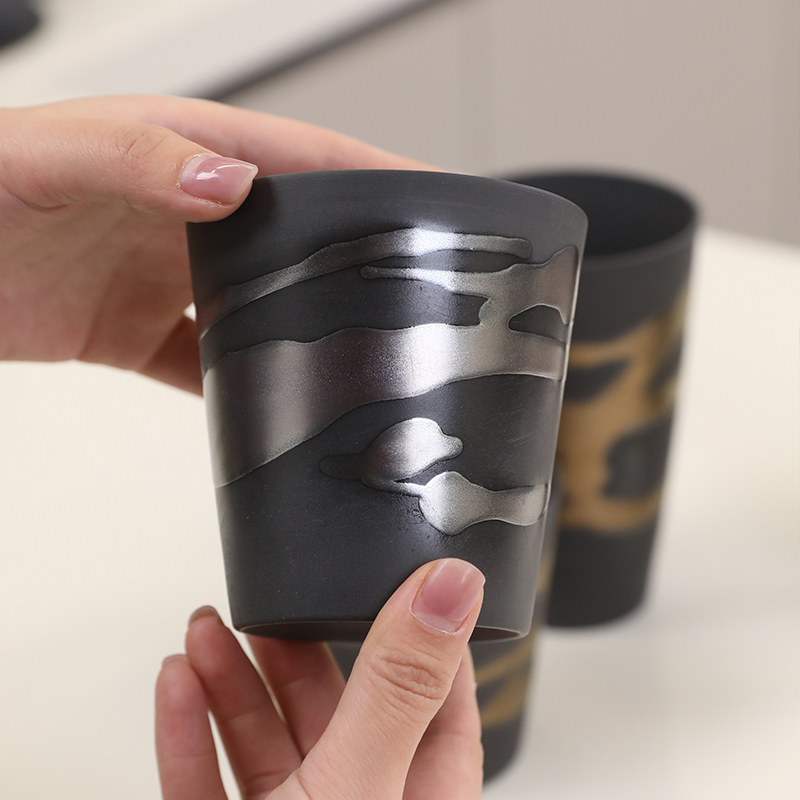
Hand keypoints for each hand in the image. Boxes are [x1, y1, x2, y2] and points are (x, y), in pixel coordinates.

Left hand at [0, 95, 422, 392]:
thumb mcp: (54, 155)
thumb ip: (143, 162)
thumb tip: (232, 185)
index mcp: (186, 154)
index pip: (303, 159)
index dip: (373, 176)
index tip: (431, 199)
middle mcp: (189, 215)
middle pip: (296, 237)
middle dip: (354, 257)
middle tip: (409, 287)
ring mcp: (168, 277)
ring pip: (259, 306)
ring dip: (297, 327)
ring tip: (349, 351)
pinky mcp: (140, 332)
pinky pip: (205, 364)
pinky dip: (235, 386)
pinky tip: (260, 403)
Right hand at [155, 559, 484, 799]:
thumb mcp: (360, 781)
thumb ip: (397, 686)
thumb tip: (449, 587)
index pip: (441, 708)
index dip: (422, 641)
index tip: (399, 586)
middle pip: (336, 712)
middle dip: (295, 648)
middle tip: (274, 603)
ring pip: (264, 742)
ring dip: (231, 680)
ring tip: (210, 627)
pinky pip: (204, 784)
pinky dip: (186, 733)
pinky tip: (178, 683)